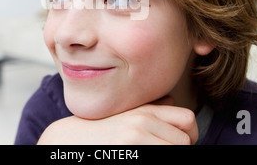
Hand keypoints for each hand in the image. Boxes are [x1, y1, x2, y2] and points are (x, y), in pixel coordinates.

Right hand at [37, 96, 197, 144]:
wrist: (66, 142)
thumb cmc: (94, 132)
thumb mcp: (122, 114)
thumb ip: (148, 107)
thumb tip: (171, 99)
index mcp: (144, 112)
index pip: (187, 118)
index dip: (190, 134)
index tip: (182, 142)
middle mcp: (142, 123)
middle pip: (184, 140)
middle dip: (179, 148)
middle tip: (164, 149)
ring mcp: (136, 141)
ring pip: (176, 150)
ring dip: (168, 153)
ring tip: (149, 151)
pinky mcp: (131, 154)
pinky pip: (160, 157)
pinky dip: (157, 158)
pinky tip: (137, 155)